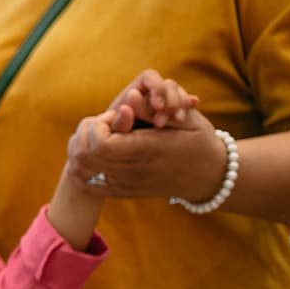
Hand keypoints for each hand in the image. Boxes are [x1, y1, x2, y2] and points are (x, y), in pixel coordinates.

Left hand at [89, 71, 224, 200]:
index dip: (100, 124)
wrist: (209, 176)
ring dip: (81, 147)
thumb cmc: (198, 141)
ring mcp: (125, 186)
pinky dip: (82, 166)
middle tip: (106, 123)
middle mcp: (133, 172)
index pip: (100, 143)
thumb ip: (153, 109)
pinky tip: (93, 153)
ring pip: (80, 169)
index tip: (117, 114)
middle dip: (87, 133)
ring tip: (100, 134)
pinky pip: (86, 183)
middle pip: (85, 155)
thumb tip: (130, 96)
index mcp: (148, 151)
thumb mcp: (184, 119)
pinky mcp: (121, 192)